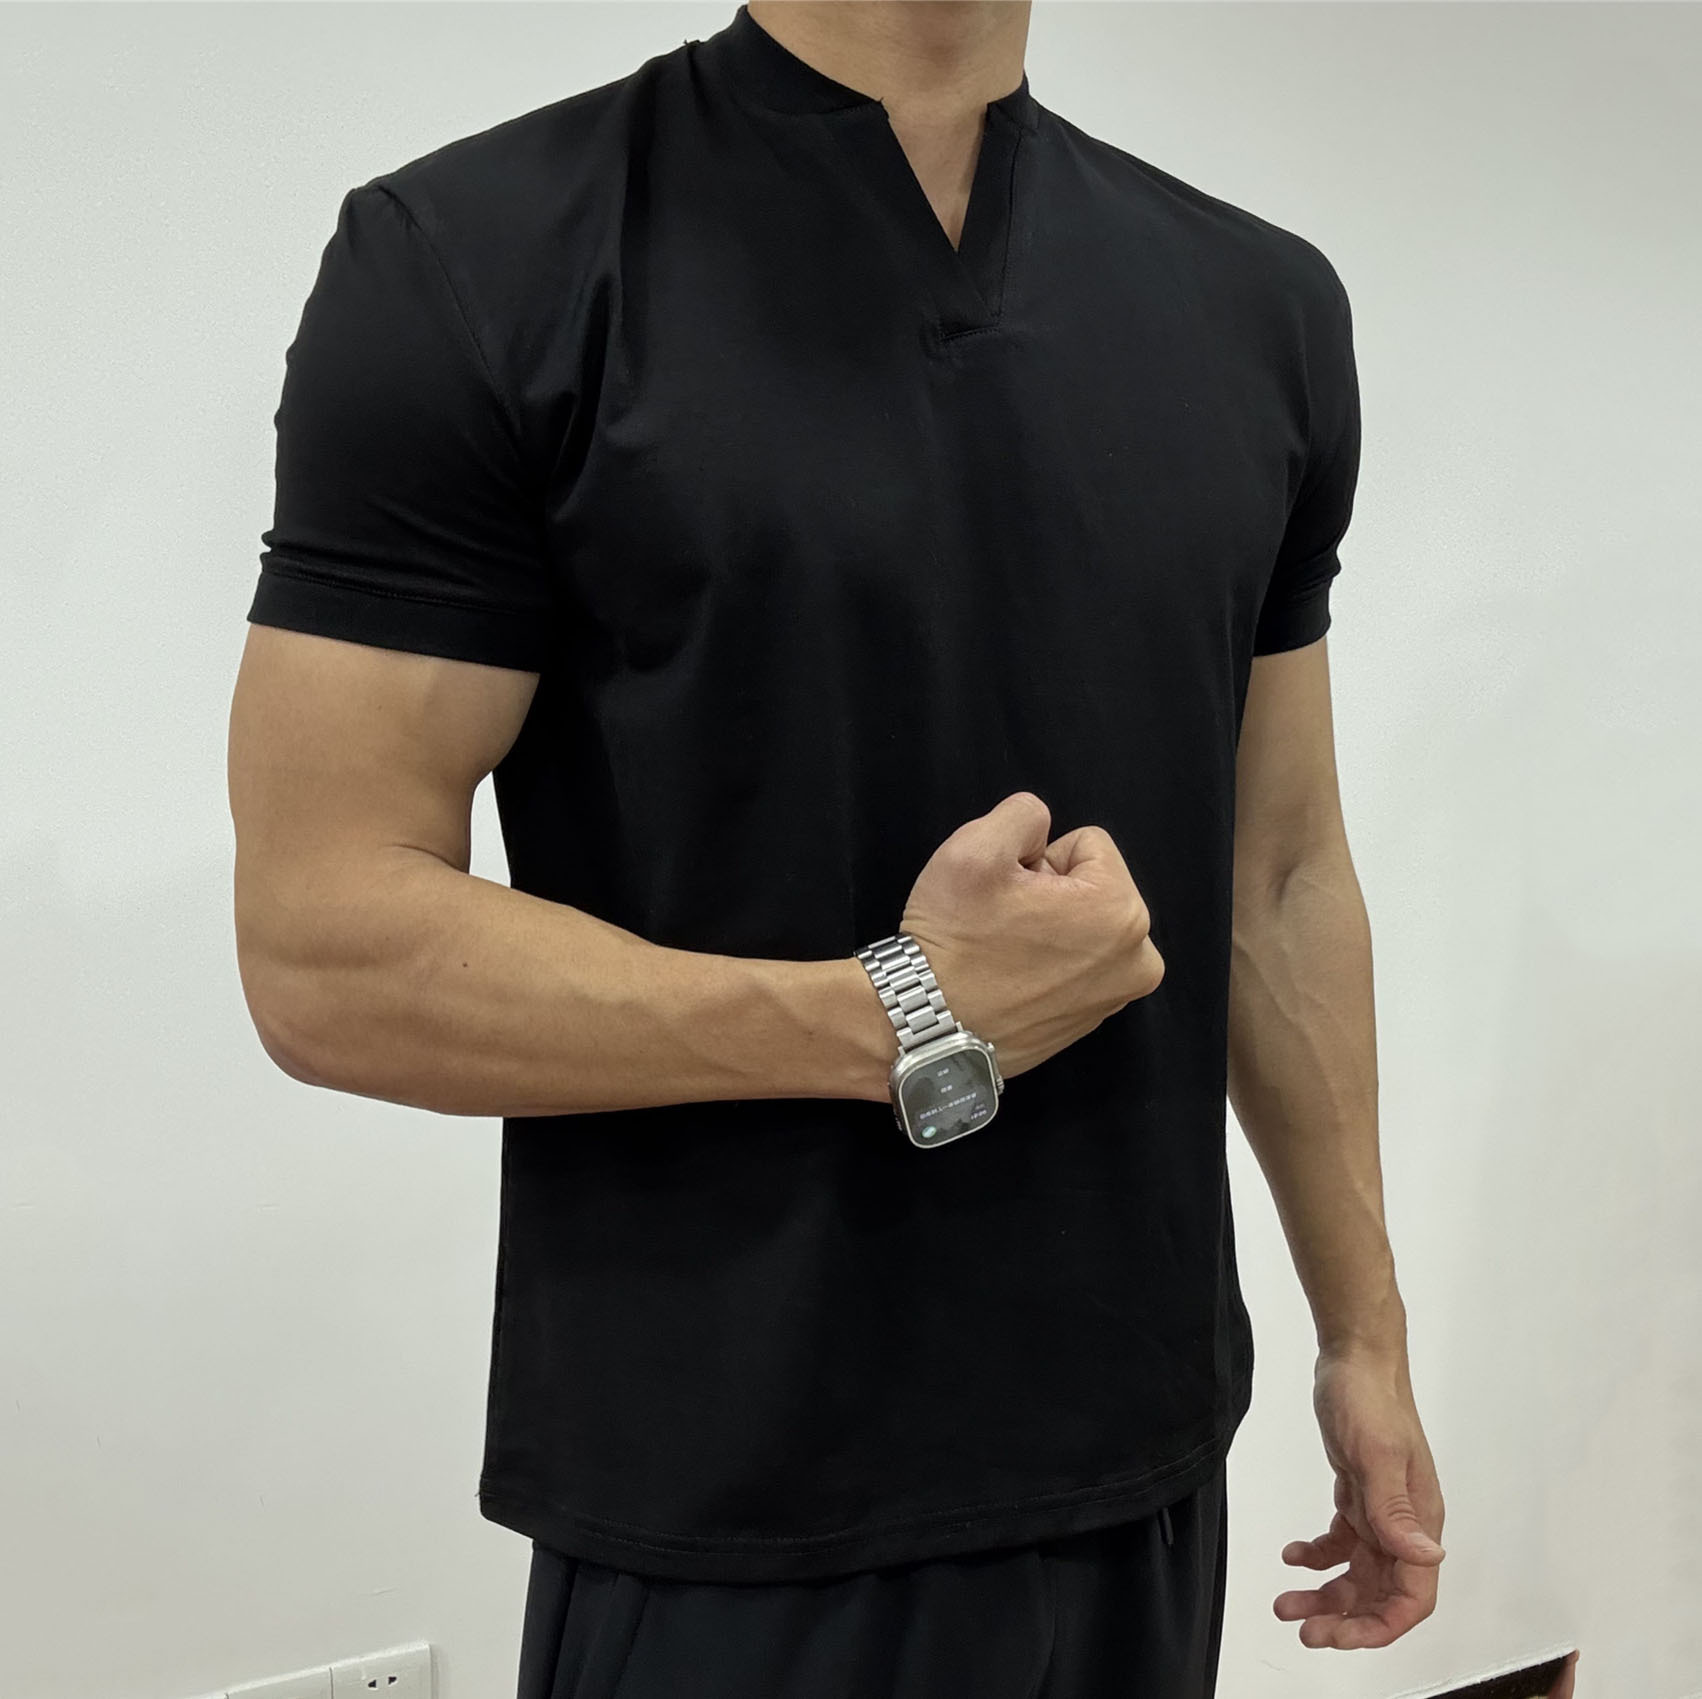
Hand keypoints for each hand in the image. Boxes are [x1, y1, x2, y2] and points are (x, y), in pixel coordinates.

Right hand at [898, 791, 1164, 1080]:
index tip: (1008, 892)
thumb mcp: (975, 847)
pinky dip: (1046, 964)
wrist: (924, 1025)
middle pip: (1092, 886)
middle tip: (1002, 921)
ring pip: (1083, 925)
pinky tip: (1008, 977)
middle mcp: (1137, 960)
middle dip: (1048, 893)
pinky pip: (1074, 965)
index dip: (1038, 859)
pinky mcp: (1089, 1021)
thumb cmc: (954, 939)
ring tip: (1004, 950)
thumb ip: (1024, 813)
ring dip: (1049, 927)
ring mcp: (1115, 997)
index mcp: (1122, 912)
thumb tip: (1042, 830)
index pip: (1087, 845)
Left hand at [1274, 1345, 1445, 1648]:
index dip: (1380, 1625)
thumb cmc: (1370, 1399)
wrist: (1355, 1358)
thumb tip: (1428, 1557)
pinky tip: (1293, 1556)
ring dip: (1325, 1593)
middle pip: (1381, 1593)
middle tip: (1304, 1629)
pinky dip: (1317, 1555)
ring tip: (1286, 1603)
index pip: (1413, 1595)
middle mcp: (1406, 1523)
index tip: (1341, 1638)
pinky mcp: (1359, 1495)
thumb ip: (1396, 1511)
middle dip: (1345, 1619)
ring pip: (1357, 1572)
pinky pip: (1342, 1542)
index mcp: (1420, 1520)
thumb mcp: (1376, 1455)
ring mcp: (1382, 1510)